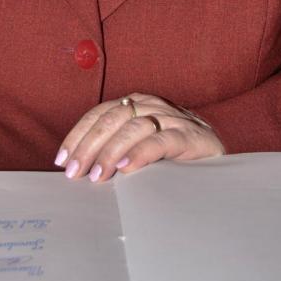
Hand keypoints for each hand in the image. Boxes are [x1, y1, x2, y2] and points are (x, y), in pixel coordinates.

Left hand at [55, 93, 223, 182]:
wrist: (218, 159)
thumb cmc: (172, 156)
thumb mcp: (139, 147)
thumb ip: (115, 149)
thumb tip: (79, 168)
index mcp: (135, 104)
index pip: (99, 114)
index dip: (78, 135)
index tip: (62, 160)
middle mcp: (151, 105)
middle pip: (112, 119)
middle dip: (88, 146)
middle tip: (75, 172)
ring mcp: (172, 118)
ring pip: (133, 127)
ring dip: (110, 152)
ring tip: (97, 176)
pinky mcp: (191, 136)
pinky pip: (161, 141)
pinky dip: (140, 153)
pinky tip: (126, 168)